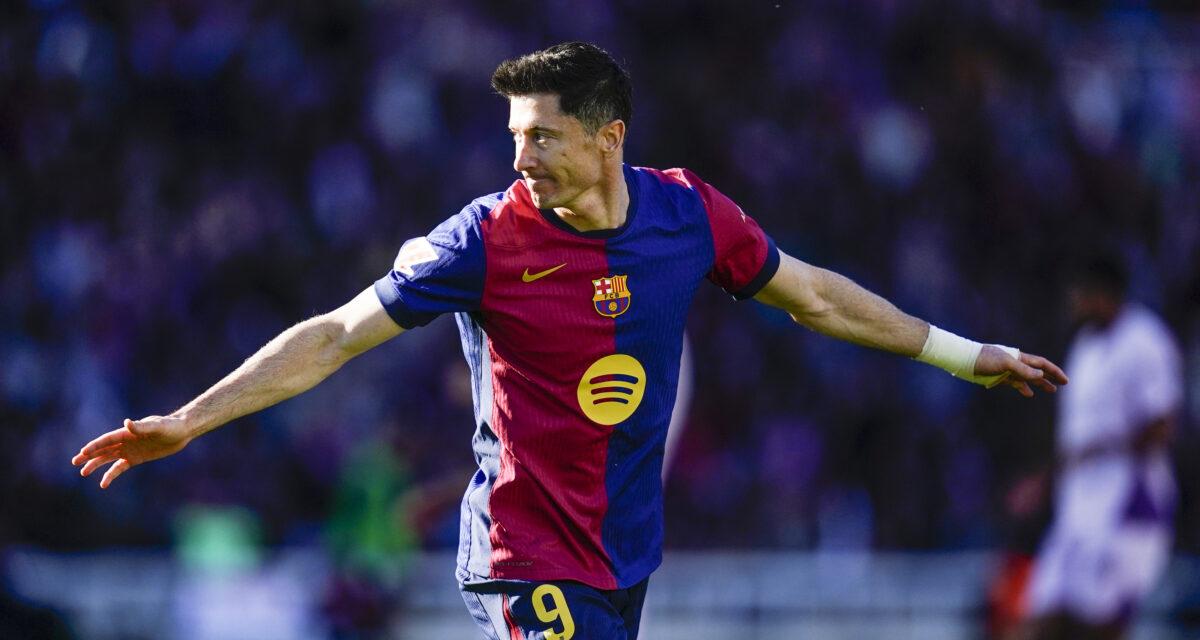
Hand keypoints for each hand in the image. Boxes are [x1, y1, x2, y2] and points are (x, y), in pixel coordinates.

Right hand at [71, 416, 192, 487]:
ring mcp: (130, 450)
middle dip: (89, 455)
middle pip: (103, 449)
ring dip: (96, 464)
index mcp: (128, 432)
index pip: (107, 439)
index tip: (83, 452)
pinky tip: (103, 484)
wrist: (182, 432)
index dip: (95, 446)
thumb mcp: (157, 426)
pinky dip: (111, 474)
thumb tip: (127, 423)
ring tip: (83, 472)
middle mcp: (126, 440)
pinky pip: (120, 467)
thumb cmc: (170, 426)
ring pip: (108, 458)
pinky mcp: (136, 458)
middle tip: (75, 462)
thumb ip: (142, 426)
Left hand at [975, 346, 1067, 397]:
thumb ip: (1023, 369)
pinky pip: (1015, 384)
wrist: (965, 360)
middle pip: (1037, 371)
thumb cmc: (984, 359)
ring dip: (1039, 383)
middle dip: (1050, 377)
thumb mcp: (1005, 363)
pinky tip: (1029, 394)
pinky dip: (1023, 388)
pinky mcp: (999, 378)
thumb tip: (1041, 374)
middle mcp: (1016, 364)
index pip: (1042, 364)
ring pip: (1028, 378)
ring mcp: (1008, 371)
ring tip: (1051, 390)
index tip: (1065, 380)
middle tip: (1062, 384)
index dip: (1054, 371)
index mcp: (1020, 357)